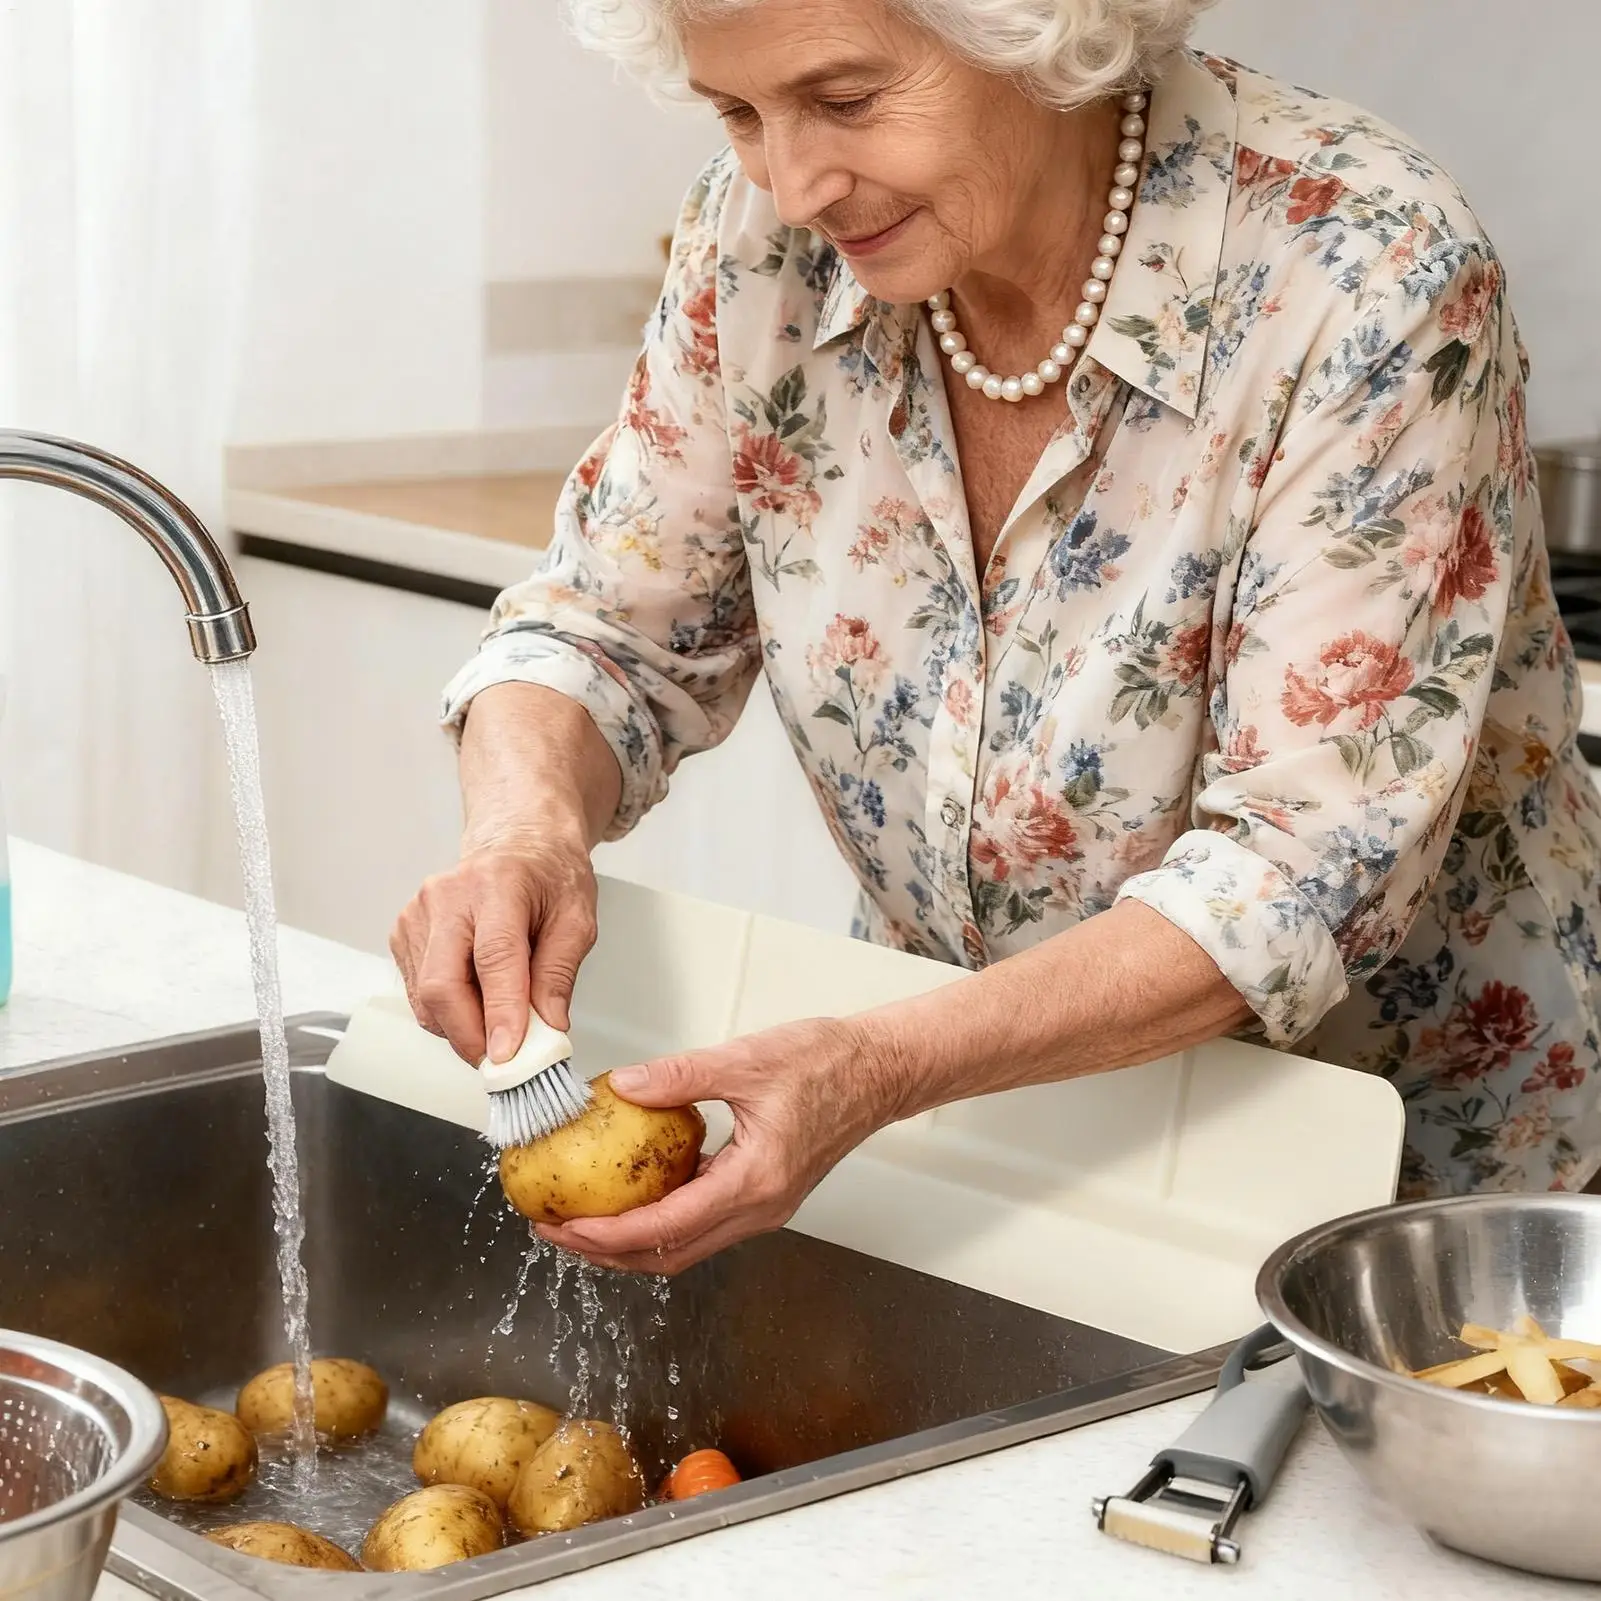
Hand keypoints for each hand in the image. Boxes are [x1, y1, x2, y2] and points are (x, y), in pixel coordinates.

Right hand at [390, 822, 597, 1064]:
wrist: (515, 842)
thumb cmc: (548, 875)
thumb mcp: (577, 918)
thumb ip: (559, 973)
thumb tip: (547, 1027)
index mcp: (498, 885)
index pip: (494, 958)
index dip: (500, 1013)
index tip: (509, 1056)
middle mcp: (448, 897)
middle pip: (443, 985)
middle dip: (471, 1036)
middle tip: (503, 1062)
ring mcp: (418, 915)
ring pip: (426, 998)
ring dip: (462, 1029)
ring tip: (498, 1026)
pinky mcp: (403, 934)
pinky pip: (419, 993)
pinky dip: (448, 1013)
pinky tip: (477, 1001)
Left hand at [539, 1016, 906, 1274]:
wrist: (880, 1070)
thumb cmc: (829, 1063)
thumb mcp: (747, 1060)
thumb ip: (681, 1076)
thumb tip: (622, 1085)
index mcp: (756, 1182)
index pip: (668, 1228)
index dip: (609, 1236)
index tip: (565, 1227)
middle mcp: (760, 1207)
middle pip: (671, 1254)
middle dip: (607, 1252)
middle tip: (555, 1230)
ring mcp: (765, 1207)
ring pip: (686, 1245)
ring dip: (631, 1242)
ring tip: (583, 1221)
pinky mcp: (764, 1194)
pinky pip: (703, 1222)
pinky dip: (661, 1219)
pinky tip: (632, 1195)